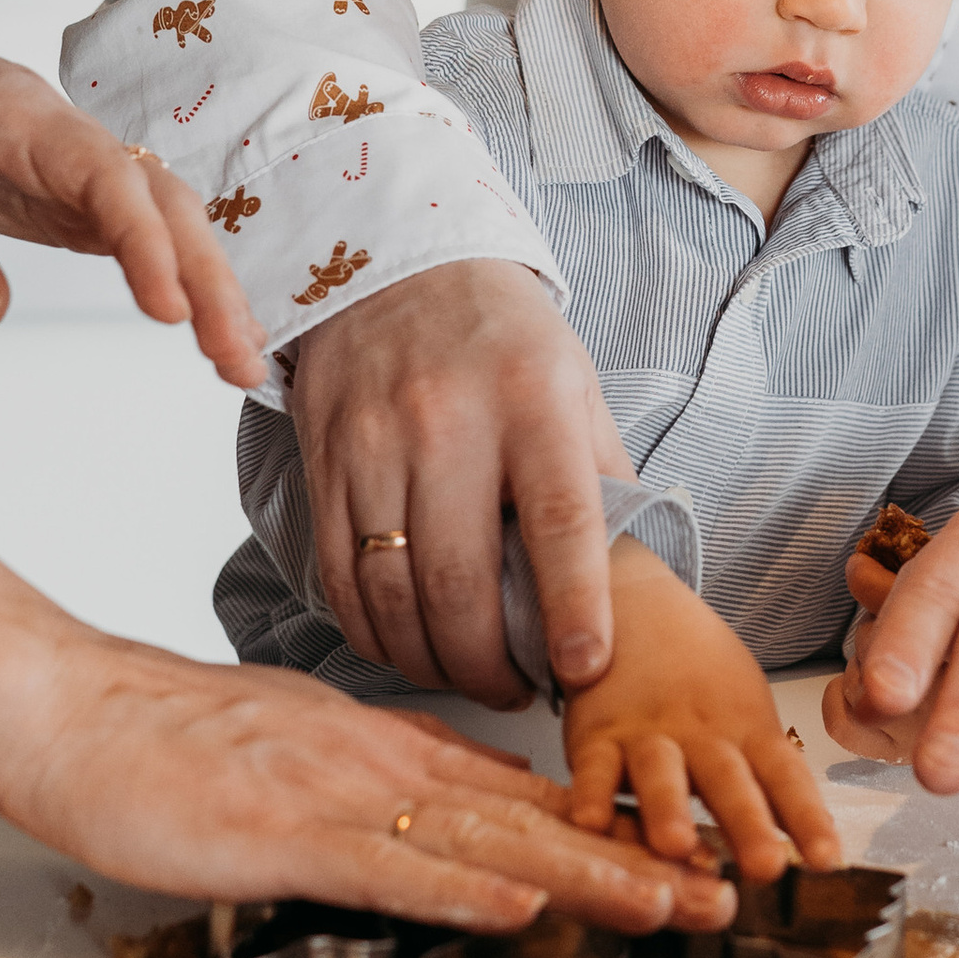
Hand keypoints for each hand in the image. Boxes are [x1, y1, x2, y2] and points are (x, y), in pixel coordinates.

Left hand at [0, 0, 263, 389]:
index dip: (143, 241)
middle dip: (209, 278)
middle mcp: (74, 142)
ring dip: (210, 287)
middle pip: (166, 202)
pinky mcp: (78, 202)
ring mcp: (83, 172)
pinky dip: (184, 283)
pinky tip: (210, 332)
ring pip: (170, 222)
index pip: (106, 177)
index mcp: (26, 120)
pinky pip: (147, 238)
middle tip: (236, 360)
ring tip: (239, 364)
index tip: (167, 310)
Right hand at [0, 626, 737, 932]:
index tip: (690, 855)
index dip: (611, 826)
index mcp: (386, 746)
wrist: (70, 706)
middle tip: (727, 890)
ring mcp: (338, 795)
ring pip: (486, 838)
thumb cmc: (166, 737)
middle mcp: (382, 763)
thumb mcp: (299, 745)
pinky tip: (524, 904)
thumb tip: (464, 808)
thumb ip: (382, 775)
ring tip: (674, 903)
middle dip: (636, 858)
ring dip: (587, 875)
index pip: (520, 792)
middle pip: (531, 816)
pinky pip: (389, 864)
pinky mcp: (285, 831)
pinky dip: (461, 885)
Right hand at [287, 259, 630, 708]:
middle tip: (519, 690)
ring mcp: (375, 444)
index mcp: (532, 397)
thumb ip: (600, 475)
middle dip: (491, 664)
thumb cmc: (502, 338)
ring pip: (392, 593)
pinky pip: (340, 579)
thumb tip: (633, 577)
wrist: (397, 267)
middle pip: (460, 580)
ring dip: (432, 661)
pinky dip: (374, 633)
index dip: (574, 604)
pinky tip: (408, 646)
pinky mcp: (324, 464)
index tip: (585, 669)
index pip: (559, 517)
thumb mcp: (575, 383)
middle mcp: (447, 421)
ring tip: (470, 677)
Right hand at [564, 539, 840, 878]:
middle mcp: (701, 735)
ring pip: (660, 773)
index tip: (827, 860)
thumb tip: (815, 847)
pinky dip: (591, 794)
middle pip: (729, 781)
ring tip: (676, 846)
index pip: (785, 776)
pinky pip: (593, 767)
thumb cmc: (701, 677)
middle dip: (748, 824)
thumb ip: (769, 776)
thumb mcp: (747, 714)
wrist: (636, 606)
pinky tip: (592, 823)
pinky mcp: (596, 736)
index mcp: (747, 730)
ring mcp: (647, 734)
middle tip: (767, 866)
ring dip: (669, 808)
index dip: (808, 818)